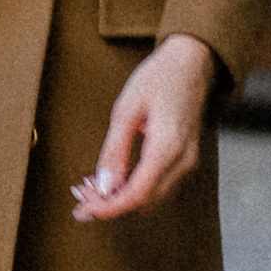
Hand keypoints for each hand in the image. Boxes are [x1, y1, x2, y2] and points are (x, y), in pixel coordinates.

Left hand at [71, 33, 217, 222]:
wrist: (191, 62)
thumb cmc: (159, 78)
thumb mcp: (126, 108)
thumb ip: (114, 150)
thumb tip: (104, 186)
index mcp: (168, 147)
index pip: (137, 195)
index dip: (108, 208)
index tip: (83, 208)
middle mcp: (182, 161)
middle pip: (144, 203)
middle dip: (110, 204)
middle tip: (80, 192)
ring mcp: (187, 162)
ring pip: (151, 199)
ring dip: (122, 199)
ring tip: (91, 185)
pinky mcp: (184, 160)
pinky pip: (158, 186)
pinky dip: (134, 189)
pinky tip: (113, 178)